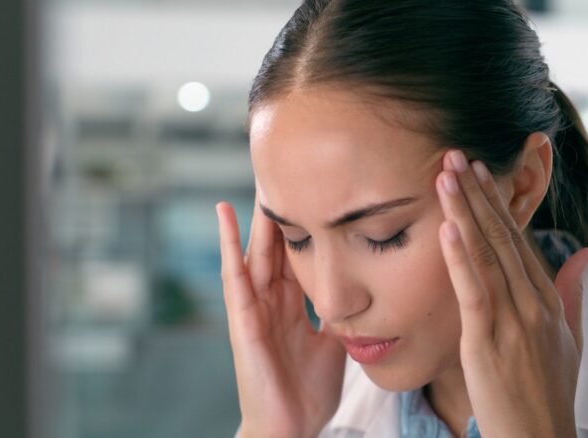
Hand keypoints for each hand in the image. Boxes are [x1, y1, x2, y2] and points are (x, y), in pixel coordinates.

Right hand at [217, 198, 345, 437]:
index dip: (307, 221)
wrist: (290, 427)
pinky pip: (236, 275)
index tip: (318, 188)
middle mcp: (273, 298)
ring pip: (257, 249)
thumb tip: (362, 295)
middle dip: (284, 209)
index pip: (301, 252)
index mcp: (295, 303)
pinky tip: (226, 213)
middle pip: (279, 243)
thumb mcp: (333, 344)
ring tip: (261, 176)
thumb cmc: (306, 390)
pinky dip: (228, 244)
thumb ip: (340, 317)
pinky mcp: (243, 318)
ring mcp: (255, 306)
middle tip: (289, 169)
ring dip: (258, 215)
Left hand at [435, 150, 587, 437]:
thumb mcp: (568, 338)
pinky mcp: (489, 341)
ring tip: (447, 175)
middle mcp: (533, 303)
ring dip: (465, 211)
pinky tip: (448, 227)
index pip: (518, 240)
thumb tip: (584, 254)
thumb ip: (571, 292)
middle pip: (502, 237)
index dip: (498, 204)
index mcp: (548, 300)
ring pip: (486, 255)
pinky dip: (460, 257)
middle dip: (478, 193)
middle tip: (457, 155)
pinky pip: (473, 291)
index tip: (481, 172)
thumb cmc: (549, 391)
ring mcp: (513, 321)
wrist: (539, 437)